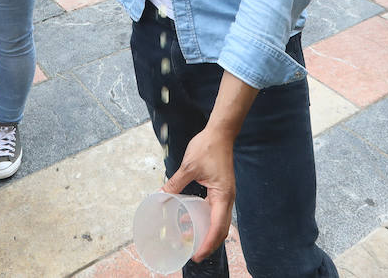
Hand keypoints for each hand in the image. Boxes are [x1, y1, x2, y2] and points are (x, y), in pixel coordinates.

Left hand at [161, 125, 234, 260]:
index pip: (218, 227)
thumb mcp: (188, 167)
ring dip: (207, 232)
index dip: (208, 243)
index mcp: (223, 195)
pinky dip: (205, 218)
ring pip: (218, 221)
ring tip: (190, 239)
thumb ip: (175, 183)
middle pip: (221, 228)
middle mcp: (227, 198)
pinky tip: (191, 219)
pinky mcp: (220, 190)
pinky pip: (214, 210)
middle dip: (209, 243)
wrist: (220, 133)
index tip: (197, 254)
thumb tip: (161, 196)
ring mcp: (225, 194)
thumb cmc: (208, 147)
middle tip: (194, 254)